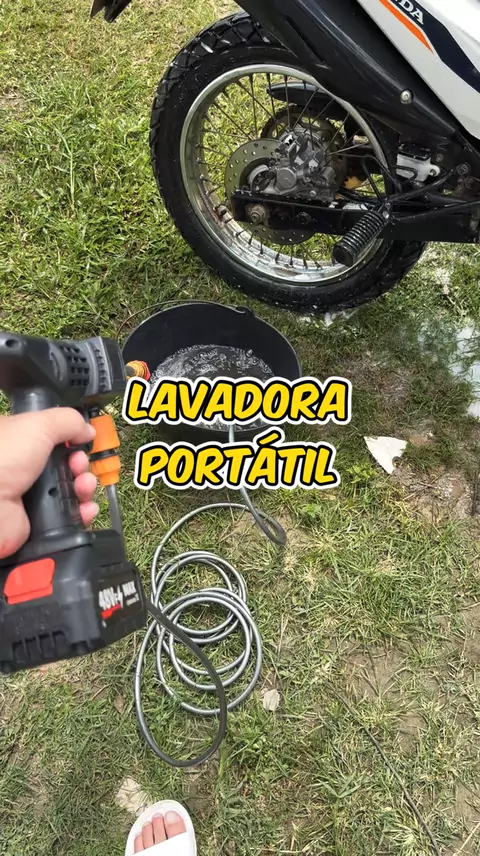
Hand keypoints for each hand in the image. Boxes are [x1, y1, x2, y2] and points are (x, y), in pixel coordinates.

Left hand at [0, 409, 98, 559]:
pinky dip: (82, 513)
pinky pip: (69, 518)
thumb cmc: (2, 459)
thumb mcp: (37, 425)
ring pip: (70, 492)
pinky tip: (85, 508)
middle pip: (66, 466)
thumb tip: (87, 429)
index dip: (70, 442)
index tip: (79, 443)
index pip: (52, 441)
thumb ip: (67, 421)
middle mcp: (24, 470)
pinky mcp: (39, 523)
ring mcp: (31, 498)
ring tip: (83, 487)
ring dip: (85, 487)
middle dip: (80, 465)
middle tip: (78, 466)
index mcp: (20, 443)